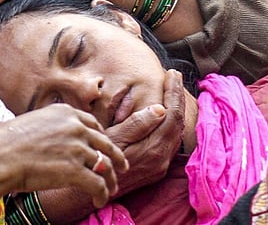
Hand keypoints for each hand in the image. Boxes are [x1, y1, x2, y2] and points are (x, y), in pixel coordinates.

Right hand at [0, 104, 125, 206]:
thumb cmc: (5, 143)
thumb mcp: (33, 122)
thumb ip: (52, 127)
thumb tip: (56, 138)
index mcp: (66, 113)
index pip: (93, 125)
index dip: (102, 139)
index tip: (106, 148)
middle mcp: (76, 128)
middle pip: (105, 144)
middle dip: (116, 157)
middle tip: (122, 167)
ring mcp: (78, 148)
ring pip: (105, 165)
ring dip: (110, 179)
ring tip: (111, 189)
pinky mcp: (76, 170)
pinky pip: (97, 183)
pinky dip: (102, 193)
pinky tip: (99, 200)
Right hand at [104, 69, 185, 196]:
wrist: (88, 191)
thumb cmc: (95, 161)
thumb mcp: (112, 139)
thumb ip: (136, 124)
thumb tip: (161, 108)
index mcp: (153, 149)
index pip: (172, 115)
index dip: (174, 92)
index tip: (172, 74)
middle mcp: (162, 158)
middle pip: (178, 122)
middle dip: (177, 97)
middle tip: (173, 77)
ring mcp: (161, 165)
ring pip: (176, 131)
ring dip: (175, 109)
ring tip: (171, 89)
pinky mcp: (158, 168)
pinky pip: (171, 140)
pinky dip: (171, 122)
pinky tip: (165, 112)